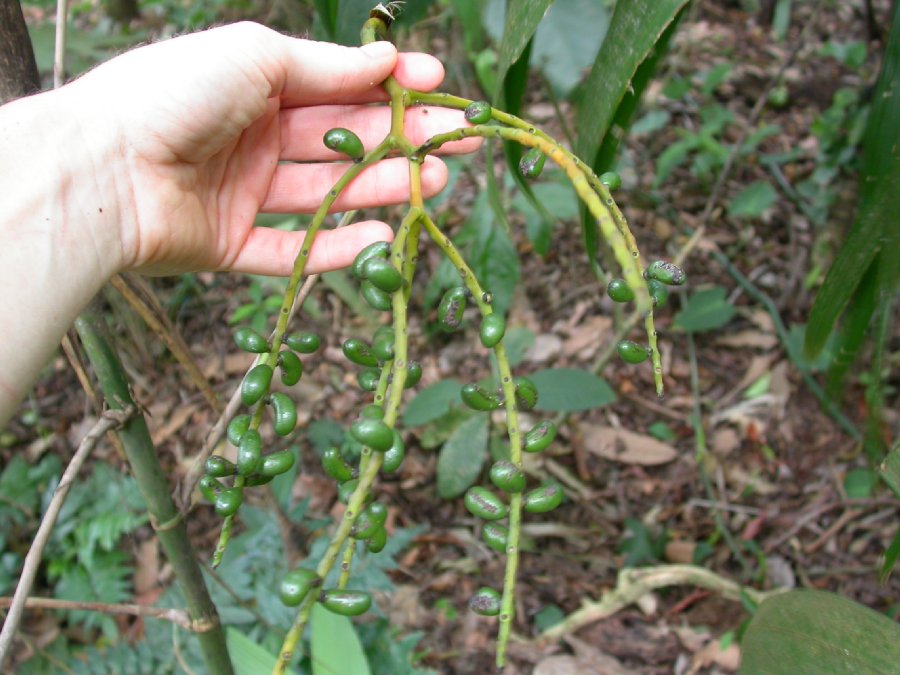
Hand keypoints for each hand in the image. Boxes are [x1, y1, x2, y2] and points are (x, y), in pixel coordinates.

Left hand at [64, 21, 479, 275]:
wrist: (101, 168)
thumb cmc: (171, 94)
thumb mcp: (256, 57)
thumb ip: (325, 66)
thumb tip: (387, 58)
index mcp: (254, 86)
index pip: (337, 85)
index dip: (388, 86)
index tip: (438, 86)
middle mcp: (252, 138)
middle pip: (341, 140)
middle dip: (401, 139)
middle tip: (456, 143)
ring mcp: (243, 193)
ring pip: (327, 193)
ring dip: (382, 189)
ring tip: (434, 185)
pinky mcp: (231, 245)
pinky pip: (294, 249)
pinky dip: (340, 247)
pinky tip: (385, 236)